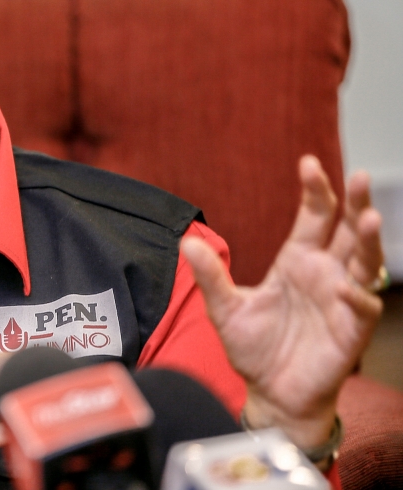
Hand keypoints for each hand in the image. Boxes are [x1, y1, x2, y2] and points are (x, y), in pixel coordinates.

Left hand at [182, 155, 383, 449]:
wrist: (270, 393)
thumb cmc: (253, 349)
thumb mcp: (224, 309)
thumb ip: (210, 276)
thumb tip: (187, 243)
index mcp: (297, 261)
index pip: (314, 217)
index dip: (316, 191)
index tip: (309, 163)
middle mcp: (324, 273)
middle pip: (347, 231)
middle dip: (355, 203)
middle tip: (358, 177)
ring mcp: (341, 300)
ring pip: (365, 262)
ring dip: (369, 241)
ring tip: (369, 218)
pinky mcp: (351, 330)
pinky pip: (362, 308)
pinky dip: (357, 296)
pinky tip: (346, 287)